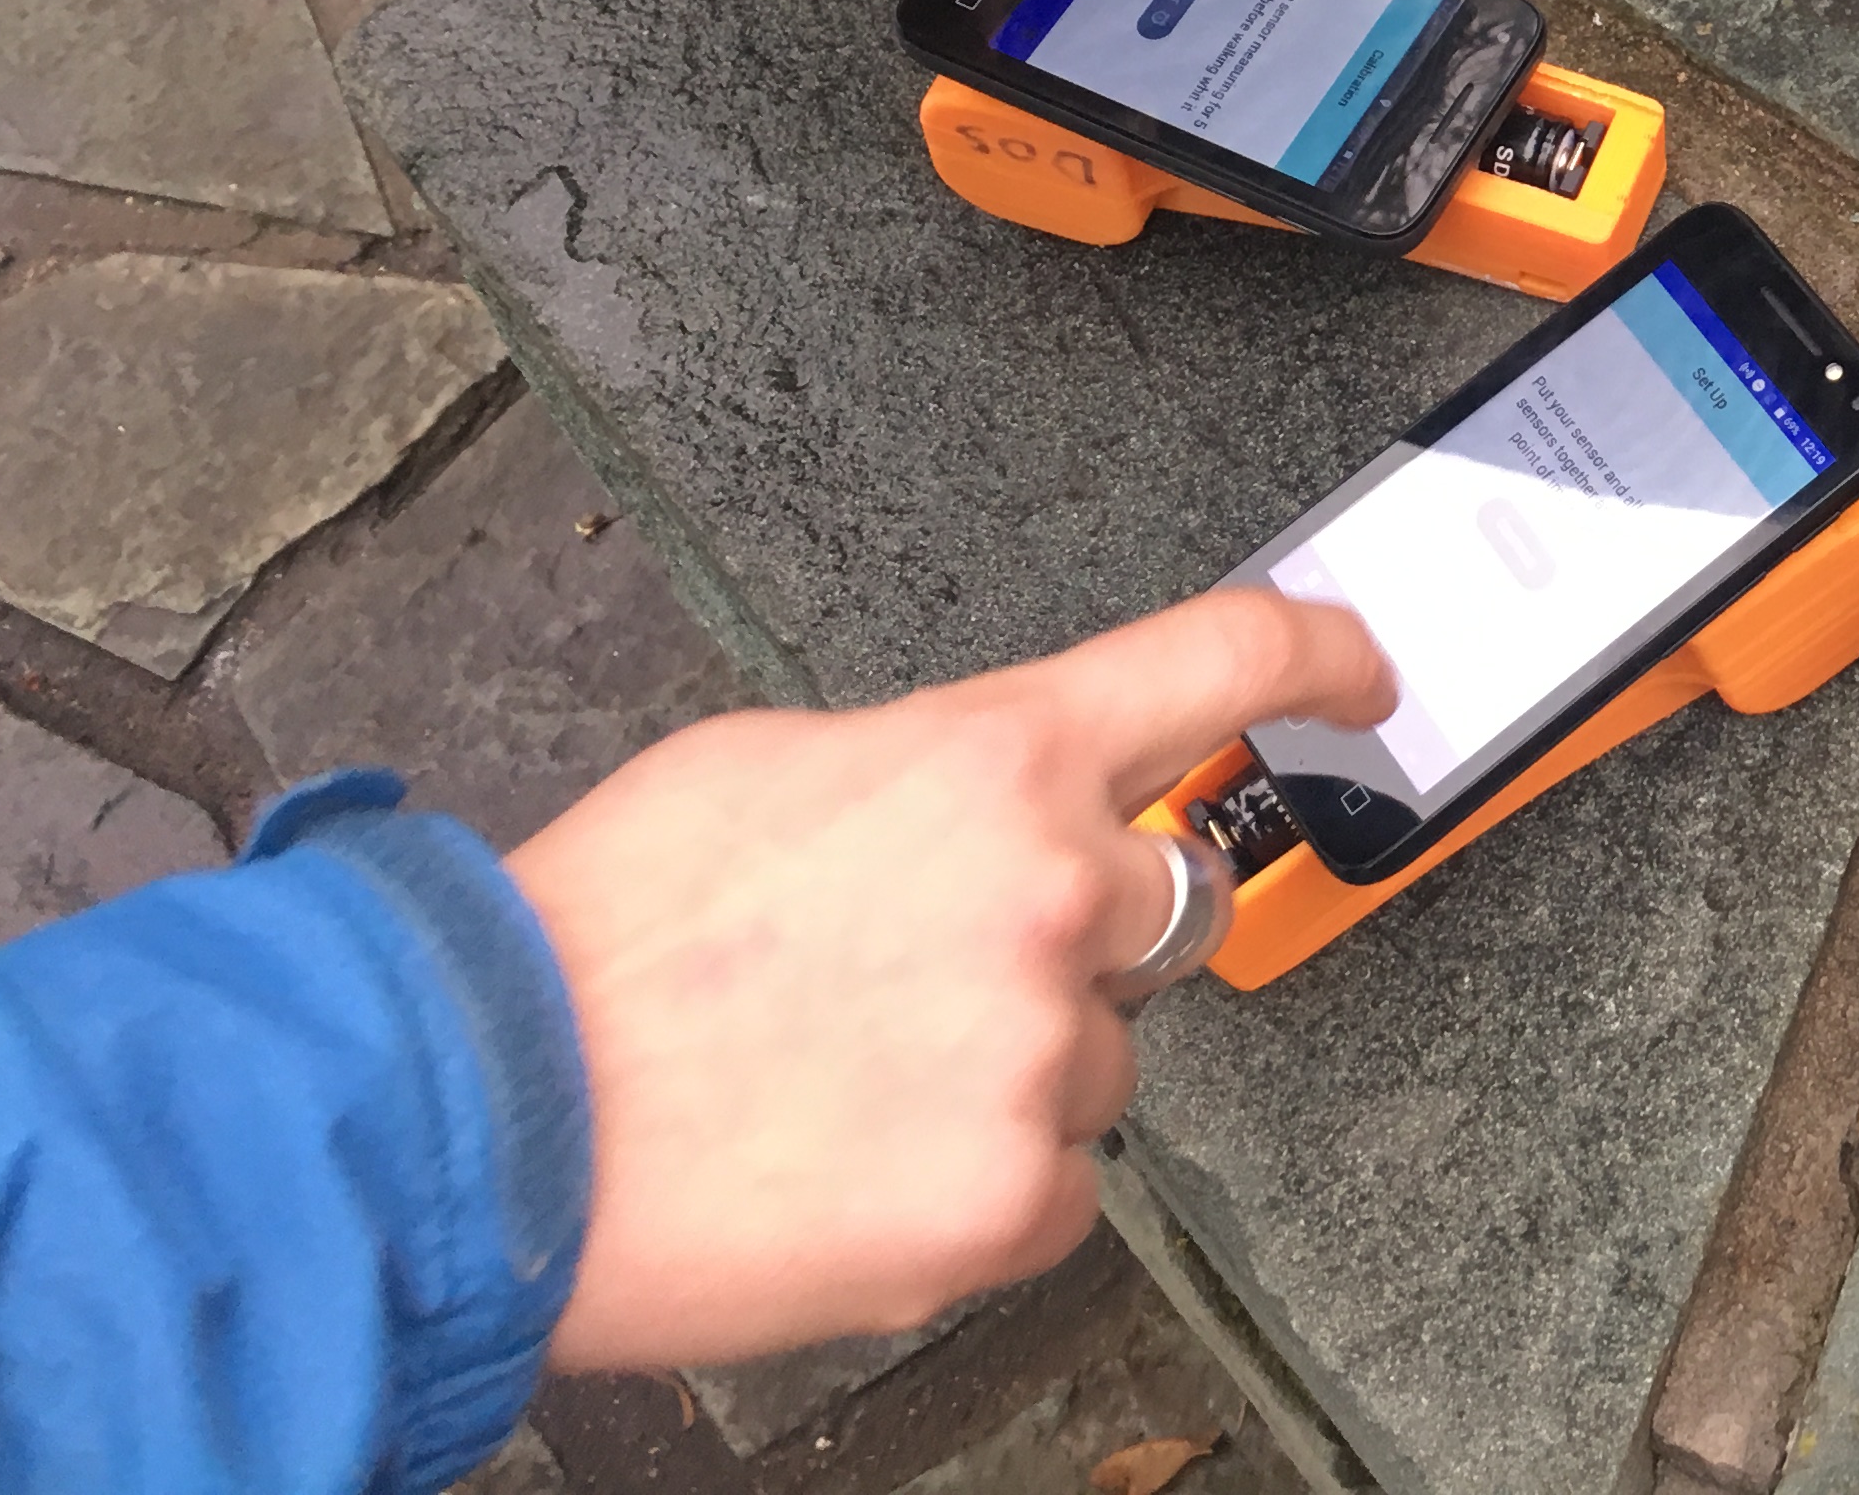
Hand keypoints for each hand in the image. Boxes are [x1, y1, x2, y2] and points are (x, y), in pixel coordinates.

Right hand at [509, 587, 1395, 1368]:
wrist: (490, 1117)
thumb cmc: (599, 937)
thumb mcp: (776, 767)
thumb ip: (935, 772)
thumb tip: (998, 791)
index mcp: (995, 752)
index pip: (1222, 662)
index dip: (1322, 655)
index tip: (1369, 675)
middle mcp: (1053, 888)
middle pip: (1170, 898)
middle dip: (1088, 930)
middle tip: (939, 973)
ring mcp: (1044, 1051)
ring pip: (1100, 1056)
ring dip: (1011, 1069)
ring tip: (844, 1079)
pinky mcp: (1015, 1202)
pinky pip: (1061, 1185)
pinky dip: (980, 1185)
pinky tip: (854, 1163)